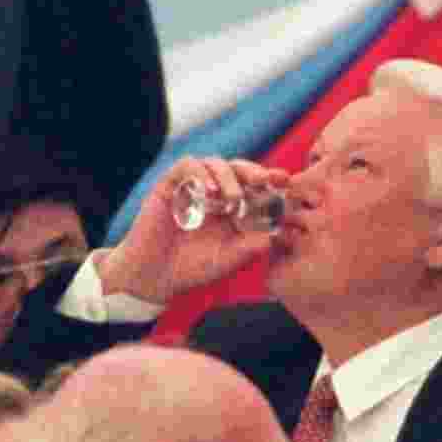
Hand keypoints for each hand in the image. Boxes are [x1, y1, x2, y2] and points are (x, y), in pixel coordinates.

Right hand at [98, 157, 289, 303]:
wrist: (155, 277)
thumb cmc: (194, 269)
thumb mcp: (230, 260)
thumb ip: (251, 247)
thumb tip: (276, 232)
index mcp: (234, 208)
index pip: (255, 186)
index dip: (271, 180)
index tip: (286, 180)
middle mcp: (215, 195)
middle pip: (238, 169)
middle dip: (254, 171)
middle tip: (265, 180)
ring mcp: (193, 188)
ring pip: (215, 163)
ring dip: (228, 177)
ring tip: (232, 198)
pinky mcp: (170, 186)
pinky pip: (186, 166)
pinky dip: (200, 174)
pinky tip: (208, 192)